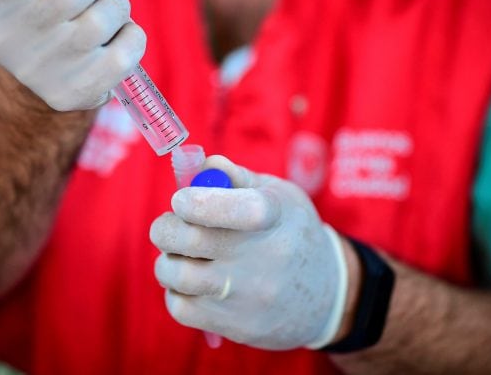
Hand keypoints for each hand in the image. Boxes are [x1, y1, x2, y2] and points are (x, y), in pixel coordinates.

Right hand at [0, 0, 145, 110]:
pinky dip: (133, 36)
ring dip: (115, 4)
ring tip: (102, 9)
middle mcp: (11, 39)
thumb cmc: (20, 3)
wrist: (29, 76)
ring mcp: (46, 70)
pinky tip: (118, 35)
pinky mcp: (78, 92)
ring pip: (107, 16)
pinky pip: (128, 52)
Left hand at [149, 156, 347, 349]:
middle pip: (189, 240)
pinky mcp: (234, 325)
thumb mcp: (280, 195)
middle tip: (171, 224)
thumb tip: (201, 165)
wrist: (326, 296)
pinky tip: (194, 283)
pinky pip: (180, 307)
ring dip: (167, 261)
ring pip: (176, 275)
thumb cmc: (291, 233)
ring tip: (182, 255)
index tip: (181, 200)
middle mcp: (262, 258)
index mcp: (274, 216)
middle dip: (165, 228)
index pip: (237, 209)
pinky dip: (176, 292)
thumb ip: (238, 177)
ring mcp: (247, 295)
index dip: (198, 201)